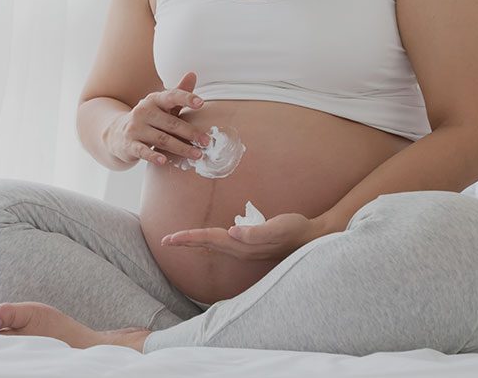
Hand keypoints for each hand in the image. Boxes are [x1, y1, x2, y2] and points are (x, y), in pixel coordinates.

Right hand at [106, 71, 211, 166]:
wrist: (117, 133)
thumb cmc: (149, 119)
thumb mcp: (162, 105)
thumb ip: (179, 92)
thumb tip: (192, 74)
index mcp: (154, 100)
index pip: (171, 96)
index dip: (186, 98)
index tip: (201, 103)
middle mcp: (144, 111)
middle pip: (171, 123)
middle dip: (191, 133)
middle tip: (207, 141)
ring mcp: (135, 128)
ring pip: (162, 139)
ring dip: (181, 148)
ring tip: (197, 154)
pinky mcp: (129, 144)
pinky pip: (143, 151)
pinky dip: (153, 156)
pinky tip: (163, 161)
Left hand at [160, 212, 328, 261]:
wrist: (312, 238)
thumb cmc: (295, 230)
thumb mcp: (278, 228)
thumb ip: (256, 232)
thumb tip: (233, 232)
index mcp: (243, 245)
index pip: (210, 239)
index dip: (189, 238)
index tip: (169, 239)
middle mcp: (240, 249)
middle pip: (207, 244)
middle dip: (186, 241)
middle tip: (165, 240)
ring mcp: (245, 249)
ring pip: (214, 245)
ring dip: (196, 241)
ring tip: (181, 239)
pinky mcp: (250, 246)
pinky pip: (223, 244)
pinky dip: (210, 240)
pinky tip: (209, 239)